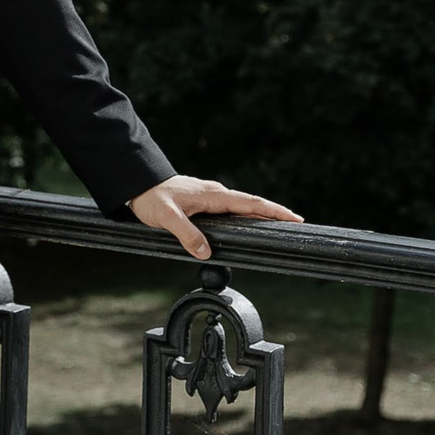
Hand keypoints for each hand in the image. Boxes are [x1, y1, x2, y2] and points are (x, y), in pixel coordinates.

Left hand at [127, 174, 301, 262]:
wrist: (138, 183)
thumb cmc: (152, 197)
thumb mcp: (166, 217)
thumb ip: (186, 233)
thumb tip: (205, 252)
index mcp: (213, 195)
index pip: (250, 202)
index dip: (273, 210)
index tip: (293, 217)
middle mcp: (215, 193)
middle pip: (252, 203)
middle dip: (274, 212)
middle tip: (295, 222)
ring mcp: (210, 196)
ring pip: (242, 205)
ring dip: (260, 212)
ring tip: (277, 224)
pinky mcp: (204, 200)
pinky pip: (231, 208)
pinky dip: (245, 214)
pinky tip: (246, 223)